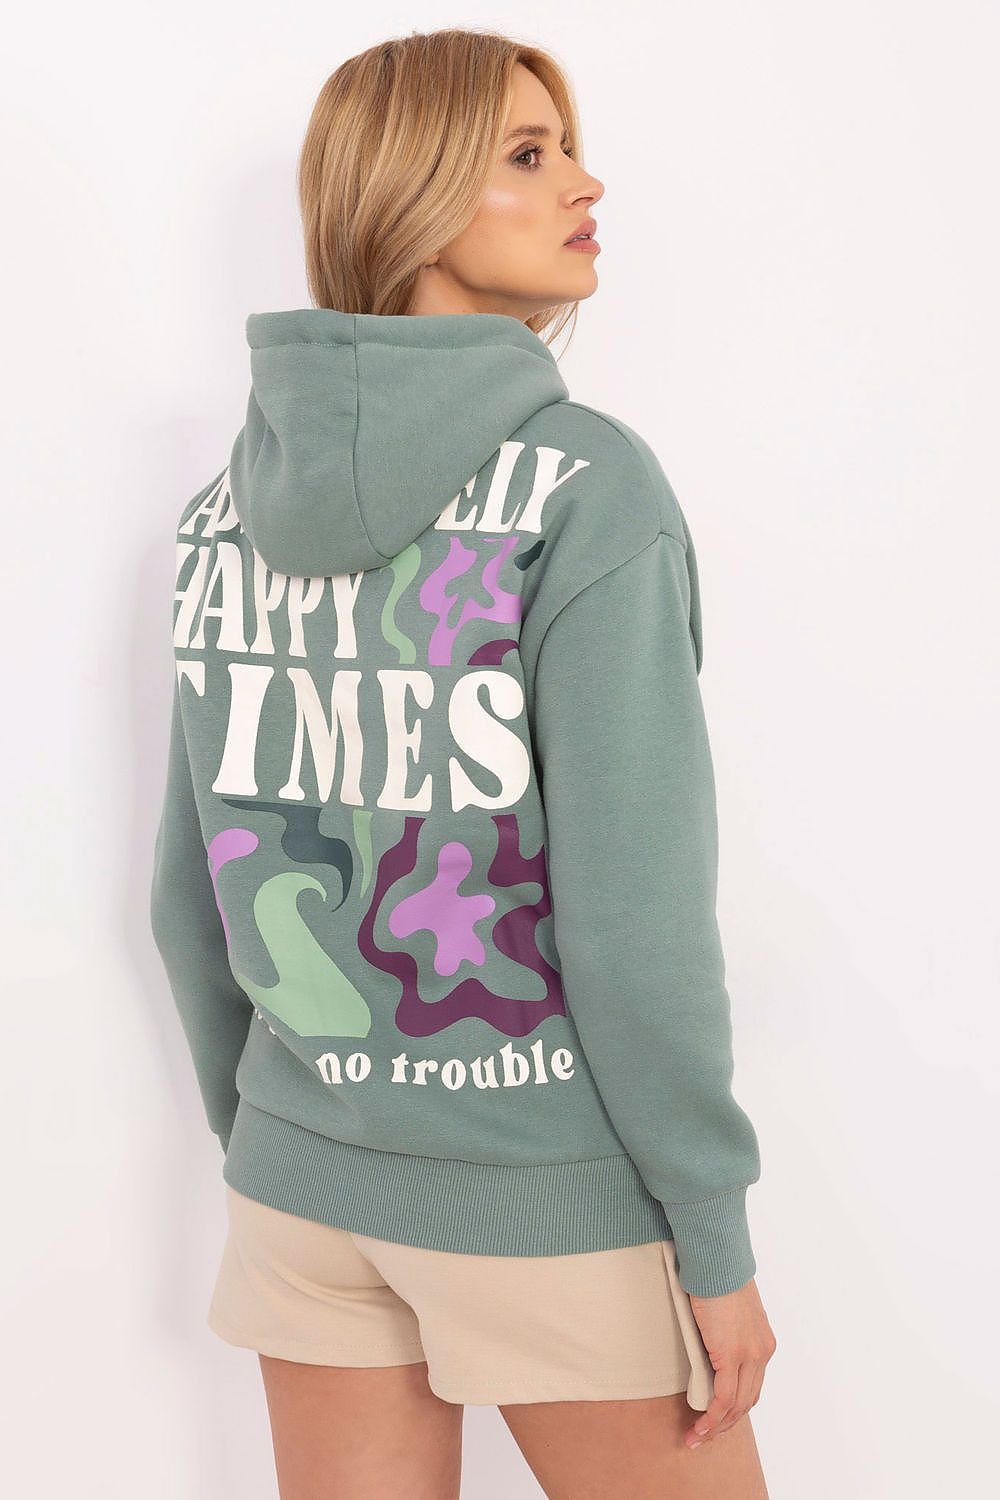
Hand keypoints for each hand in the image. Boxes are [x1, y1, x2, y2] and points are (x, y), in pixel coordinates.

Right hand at [684, 1277, 776, 1449]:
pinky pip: (723, 1398)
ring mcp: (749, 1355)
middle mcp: (762, 1352)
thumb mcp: (726, 1311)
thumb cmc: (716, 1276)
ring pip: (737, 1405)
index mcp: (763, 1342)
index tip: (716, 1417)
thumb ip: (724, 1333)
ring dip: (717, 1426)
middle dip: (726, 1423)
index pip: (752, 1385)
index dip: (735, 1406)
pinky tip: (699, 1426)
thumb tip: (708, 1345)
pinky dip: (712, 1416)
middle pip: (747, 1401)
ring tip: (696, 1437)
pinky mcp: (731, 1355)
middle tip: (704, 1435)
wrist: (716, 1261)